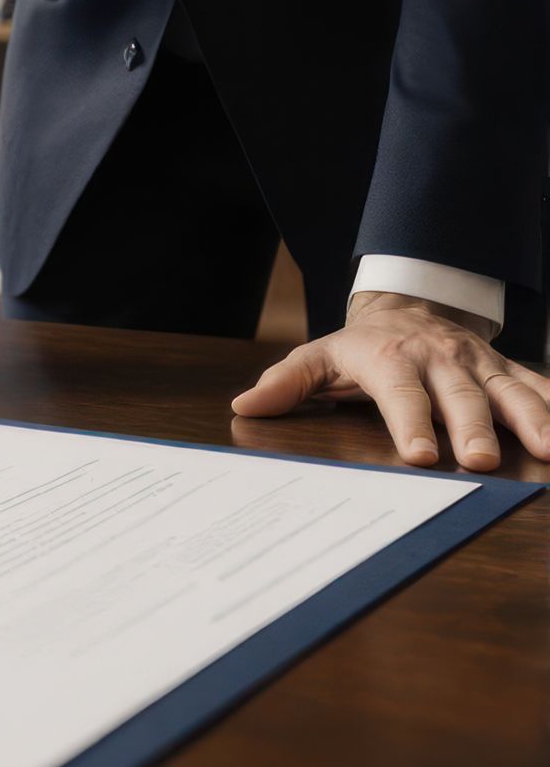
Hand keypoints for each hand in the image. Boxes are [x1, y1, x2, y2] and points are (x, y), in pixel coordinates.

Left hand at [232, 292, 549, 470]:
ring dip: (534, 421)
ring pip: (511, 391)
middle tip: (480, 459)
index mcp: (391, 359)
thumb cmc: (358, 346)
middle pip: (460, 396)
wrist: (408, 307)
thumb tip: (246, 405)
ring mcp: (480, 364)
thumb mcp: (316, 358)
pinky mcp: (509, 369)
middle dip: (472, 428)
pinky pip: (542, 385)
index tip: (420, 455)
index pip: (401, 395)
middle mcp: (441, 359)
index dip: (410, 423)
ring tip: (549, 451)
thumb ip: (286, 382)